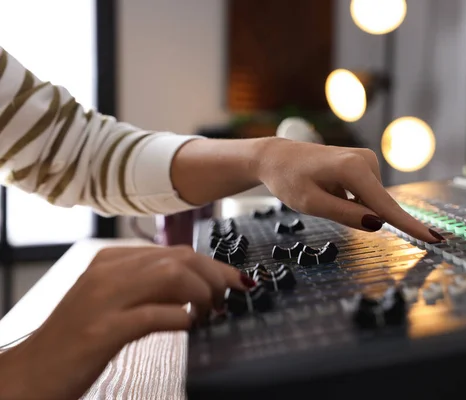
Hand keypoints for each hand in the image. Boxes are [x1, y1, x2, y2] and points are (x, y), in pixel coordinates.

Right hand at [0, 245, 250, 399]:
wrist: (31, 374)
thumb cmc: (77, 340)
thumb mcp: (115, 302)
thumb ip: (151, 289)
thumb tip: (199, 287)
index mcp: (110, 262)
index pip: (174, 251)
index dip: (211, 265)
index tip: (232, 280)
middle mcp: (107, 272)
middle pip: (179, 258)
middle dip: (215, 276)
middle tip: (229, 297)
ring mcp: (103, 299)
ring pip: (171, 276)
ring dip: (202, 294)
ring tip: (210, 314)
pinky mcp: (102, 330)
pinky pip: (154, 314)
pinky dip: (182, 317)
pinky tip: (190, 326)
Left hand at [256, 138, 441, 242]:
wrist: (277, 157)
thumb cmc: (289, 179)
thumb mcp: (311, 204)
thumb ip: (345, 215)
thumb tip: (378, 224)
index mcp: (353, 169)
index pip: (385, 206)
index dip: (410, 226)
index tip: (436, 239)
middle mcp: (366, 160)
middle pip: (377, 206)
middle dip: (357, 215)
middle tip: (323, 199)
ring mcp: (367, 159)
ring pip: (371, 202)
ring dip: (351, 207)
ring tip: (323, 191)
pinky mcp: (364, 163)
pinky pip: (366, 194)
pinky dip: (351, 200)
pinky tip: (329, 188)